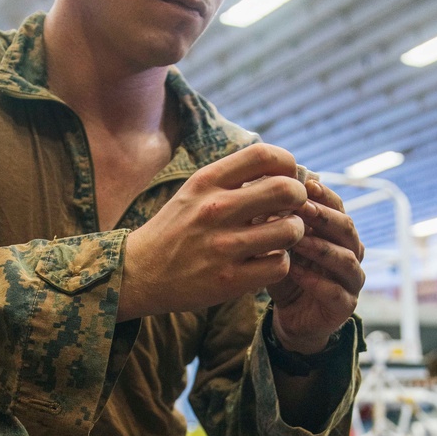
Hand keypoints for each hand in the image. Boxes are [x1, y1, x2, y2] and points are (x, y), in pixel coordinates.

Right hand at [118, 143, 306, 320]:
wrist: (138, 273)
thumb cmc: (176, 230)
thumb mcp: (195, 192)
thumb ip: (234, 179)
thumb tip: (284, 170)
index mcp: (207, 181)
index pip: (264, 155)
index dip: (288, 164)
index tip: (287, 177)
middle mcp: (215, 209)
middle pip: (287, 190)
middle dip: (299, 199)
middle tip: (292, 209)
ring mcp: (222, 247)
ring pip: (291, 230)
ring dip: (293, 233)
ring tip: (280, 236)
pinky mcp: (229, 280)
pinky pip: (279, 265)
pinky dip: (280, 262)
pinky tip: (267, 259)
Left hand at [267, 178, 364, 354]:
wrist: (290, 317)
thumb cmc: (286, 274)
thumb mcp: (278, 245)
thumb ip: (275, 223)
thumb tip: (261, 190)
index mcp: (339, 234)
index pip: (339, 208)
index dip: (325, 196)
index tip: (305, 185)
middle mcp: (352, 254)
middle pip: (347, 229)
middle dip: (324, 217)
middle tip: (301, 208)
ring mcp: (351, 281)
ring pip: (346, 259)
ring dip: (321, 247)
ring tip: (297, 240)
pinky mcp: (345, 307)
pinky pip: (336, 292)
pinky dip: (316, 281)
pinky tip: (295, 271)